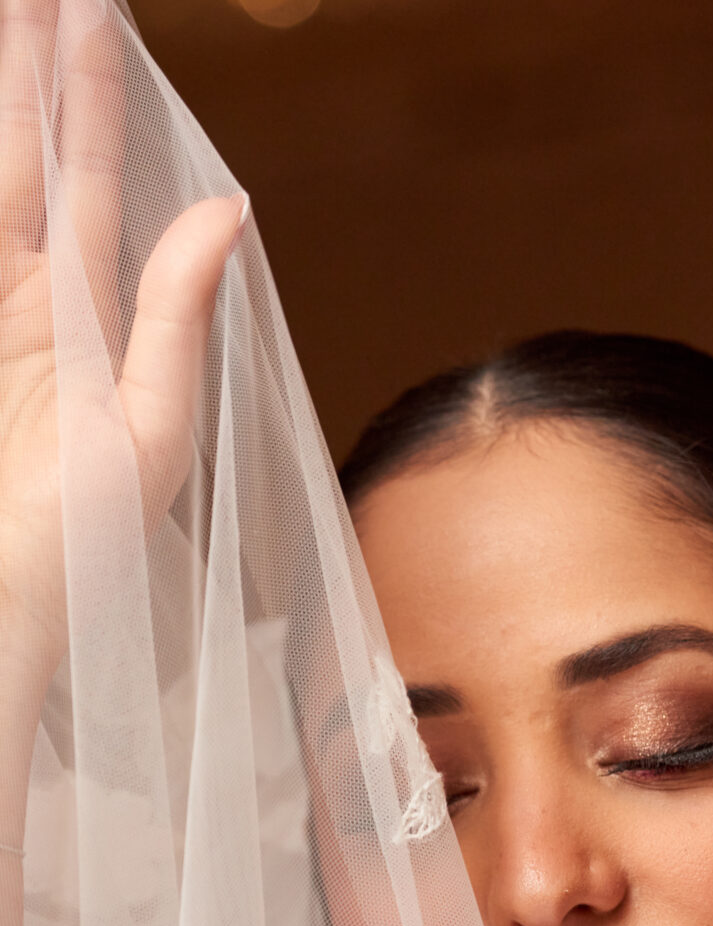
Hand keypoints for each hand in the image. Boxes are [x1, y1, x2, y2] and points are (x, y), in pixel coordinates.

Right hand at [0, 0, 244, 704]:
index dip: (89, 95)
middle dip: (20, 65)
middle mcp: (21, 300)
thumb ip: (179, 319)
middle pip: (17, 152)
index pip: (85, 179)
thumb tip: (225, 208)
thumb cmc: (89, 548)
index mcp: (87, 321)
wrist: (5, 612)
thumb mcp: (152, 430)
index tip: (89, 11)